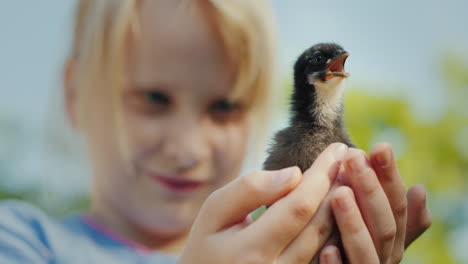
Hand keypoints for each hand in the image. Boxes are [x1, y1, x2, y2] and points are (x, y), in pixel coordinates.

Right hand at [178, 143, 347, 263]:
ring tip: (352, 175)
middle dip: (339, 186)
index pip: (298, 207)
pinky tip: (339, 202)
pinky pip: (323, 254)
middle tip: (353, 157)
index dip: (321, 176)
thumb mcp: (214, 212)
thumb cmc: (206, 246)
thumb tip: (293, 174)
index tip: (336, 149)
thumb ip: (249, 190)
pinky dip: (335, 225)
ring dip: (342, 205)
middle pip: (319, 225)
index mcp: (251, 251)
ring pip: (327, 241)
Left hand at [319, 143, 431, 262]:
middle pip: (384, 226)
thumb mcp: (376, 230)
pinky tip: (327, 249)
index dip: (389, 178)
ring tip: (339, 194)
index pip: (396, 206)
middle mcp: (384, 258)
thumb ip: (396, 215)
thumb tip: (420, 190)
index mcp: (391, 241)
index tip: (378, 147)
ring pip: (366, 253)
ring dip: (354, 224)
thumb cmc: (355, 250)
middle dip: (370, 190)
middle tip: (354, 159)